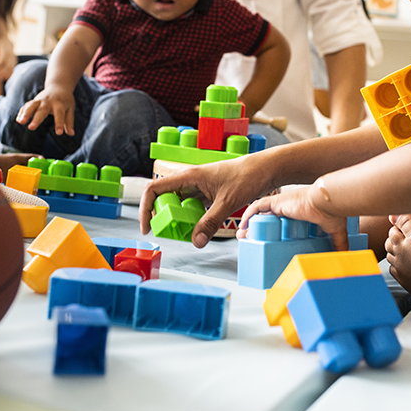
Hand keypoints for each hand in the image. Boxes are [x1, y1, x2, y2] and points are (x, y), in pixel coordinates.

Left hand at [0, 36, 16, 80]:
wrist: (8, 42)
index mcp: (5, 51)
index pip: (1, 59)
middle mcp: (10, 56)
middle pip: (6, 66)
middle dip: (0, 72)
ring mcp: (13, 59)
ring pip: (10, 68)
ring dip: (4, 74)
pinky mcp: (15, 62)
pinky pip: (13, 69)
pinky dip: (9, 74)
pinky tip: (5, 78)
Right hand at [16, 85, 75, 135]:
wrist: (58, 86)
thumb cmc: (65, 100)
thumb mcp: (70, 109)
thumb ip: (69, 121)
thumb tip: (71, 134)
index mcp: (59, 104)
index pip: (60, 114)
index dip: (59, 124)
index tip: (59, 133)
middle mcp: (48, 101)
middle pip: (41, 110)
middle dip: (36, 119)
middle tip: (31, 128)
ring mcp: (39, 100)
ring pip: (31, 106)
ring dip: (25, 114)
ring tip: (20, 122)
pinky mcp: (34, 101)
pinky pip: (26, 106)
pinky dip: (22, 112)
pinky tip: (18, 119)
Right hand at [139, 157, 273, 247]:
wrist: (266, 169)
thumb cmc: (247, 177)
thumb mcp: (227, 202)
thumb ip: (210, 222)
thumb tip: (195, 242)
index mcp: (188, 176)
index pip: (153, 189)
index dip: (145, 207)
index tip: (147, 226)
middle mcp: (189, 180)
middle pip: (163, 197)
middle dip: (160, 216)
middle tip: (168, 232)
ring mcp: (198, 186)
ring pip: (177, 203)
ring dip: (176, 218)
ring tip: (183, 232)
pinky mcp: (207, 193)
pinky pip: (191, 206)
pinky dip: (190, 218)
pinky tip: (198, 227)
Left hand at [236, 187, 349, 250]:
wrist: (328, 202)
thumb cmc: (332, 212)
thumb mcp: (334, 230)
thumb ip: (338, 243)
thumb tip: (346, 256)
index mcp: (296, 213)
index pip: (279, 220)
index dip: (270, 229)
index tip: (264, 240)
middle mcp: (286, 207)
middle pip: (265, 218)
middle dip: (255, 229)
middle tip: (248, 240)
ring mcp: (279, 204)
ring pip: (258, 213)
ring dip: (249, 224)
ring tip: (243, 235)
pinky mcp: (276, 202)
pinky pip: (256, 206)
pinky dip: (249, 215)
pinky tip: (244, 224)